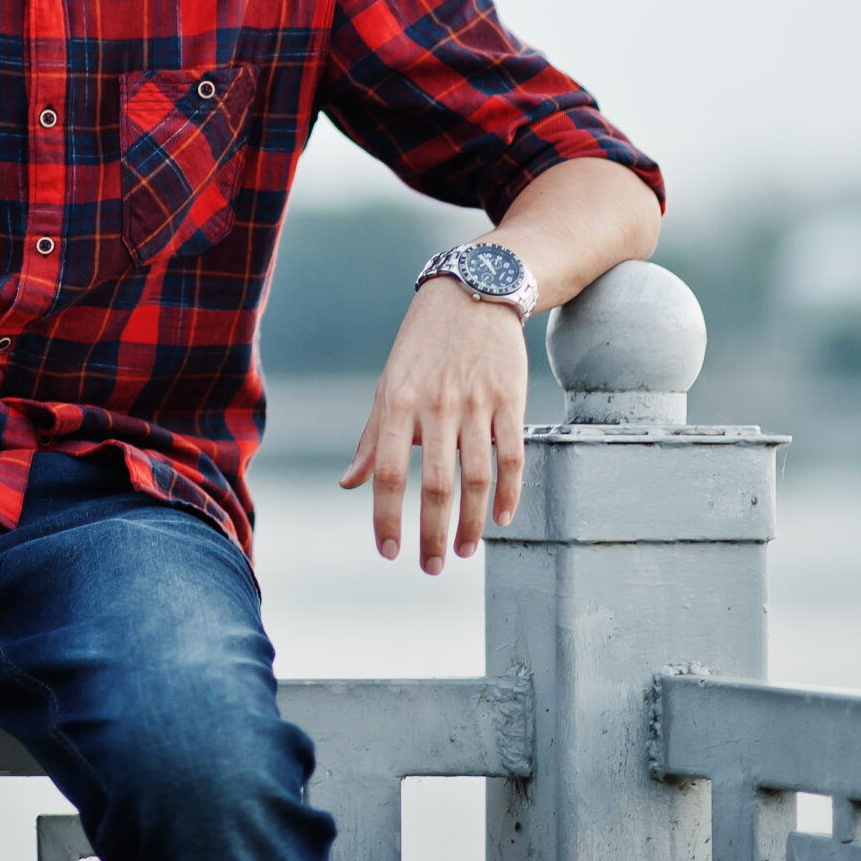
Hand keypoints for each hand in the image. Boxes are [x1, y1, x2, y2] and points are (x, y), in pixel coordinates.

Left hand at [339, 276, 527, 572]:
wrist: (472, 293)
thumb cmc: (422, 347)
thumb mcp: (388, 386)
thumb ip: (372, 439)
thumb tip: (348, 484)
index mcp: (398, 404)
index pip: (391, 474)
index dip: (388, 517)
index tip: (389, 552)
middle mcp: (436, 406)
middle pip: (437, 486)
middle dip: (433, 535)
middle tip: (432, 568)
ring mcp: (476, 403)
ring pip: (478, 478)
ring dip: (472, 523)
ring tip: (465, 552)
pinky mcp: (510, 399)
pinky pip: (513, 455)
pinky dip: (510, 493)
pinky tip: (501, 519)